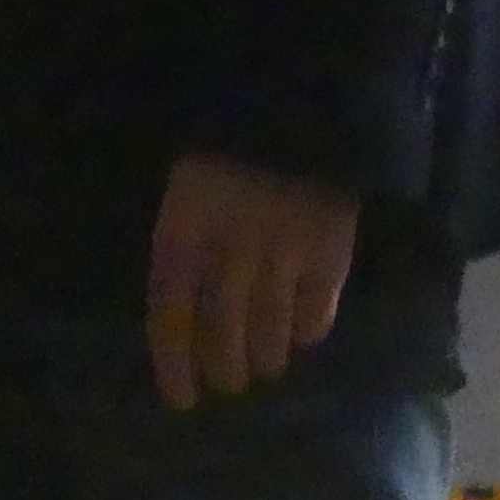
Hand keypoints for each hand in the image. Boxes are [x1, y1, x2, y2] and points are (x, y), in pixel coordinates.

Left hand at [146, 152, 358, 411]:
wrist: (298, 100)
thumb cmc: (227, 147)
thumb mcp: (187, 186)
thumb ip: (185, 240)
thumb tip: (184, 308)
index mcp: (183, 230)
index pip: (170, 317)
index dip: (174, 364)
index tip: (182, 399)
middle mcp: (229, 251)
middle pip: (222, 335)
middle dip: (224, 370)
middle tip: (228, 381)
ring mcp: (282, 254)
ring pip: (268, 335)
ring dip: (264, 360)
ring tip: (264, 366)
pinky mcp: (329, 253)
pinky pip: (316, 314)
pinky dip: (307, 332)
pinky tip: (301, 332)